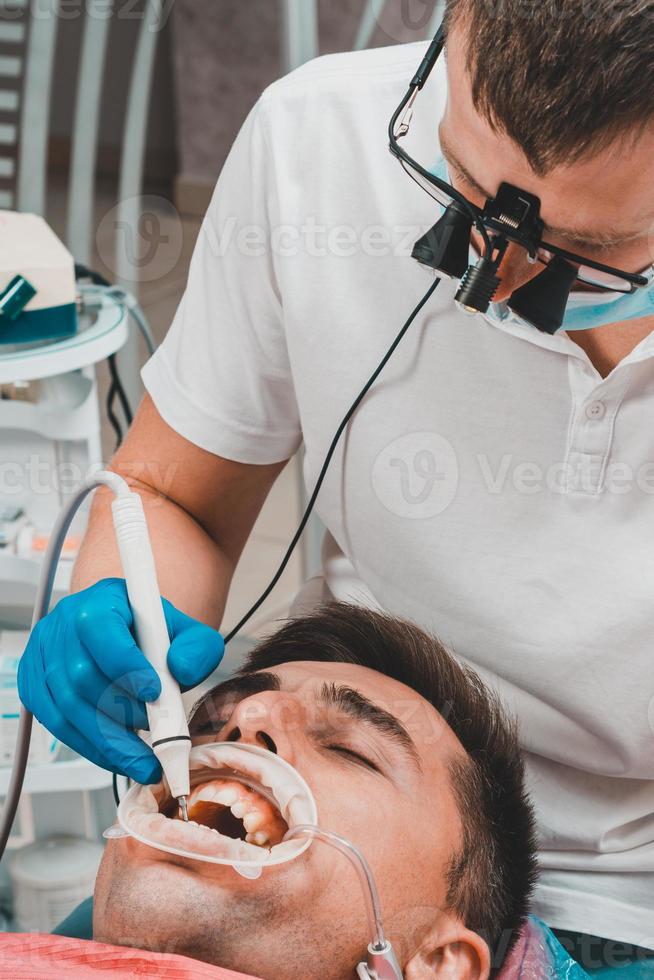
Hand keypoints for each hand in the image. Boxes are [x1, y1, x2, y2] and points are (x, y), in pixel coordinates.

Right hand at [18, 578, 223, 782]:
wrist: (127, 635)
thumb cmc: (152, 634)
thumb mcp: (188, 632)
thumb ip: (198, 648)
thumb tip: (180, 669)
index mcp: (99, 601)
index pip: (99, 629)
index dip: (126, 666)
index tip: (155, 693)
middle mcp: (62, 625)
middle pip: (82, 677)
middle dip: (122, 713)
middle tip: (156, 733)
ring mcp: (43, 656)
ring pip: (67, 708)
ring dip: (108, 740)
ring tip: (142, 758)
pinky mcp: (33, 685)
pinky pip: (56, 725)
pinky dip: (89, 746)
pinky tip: (117, 755)